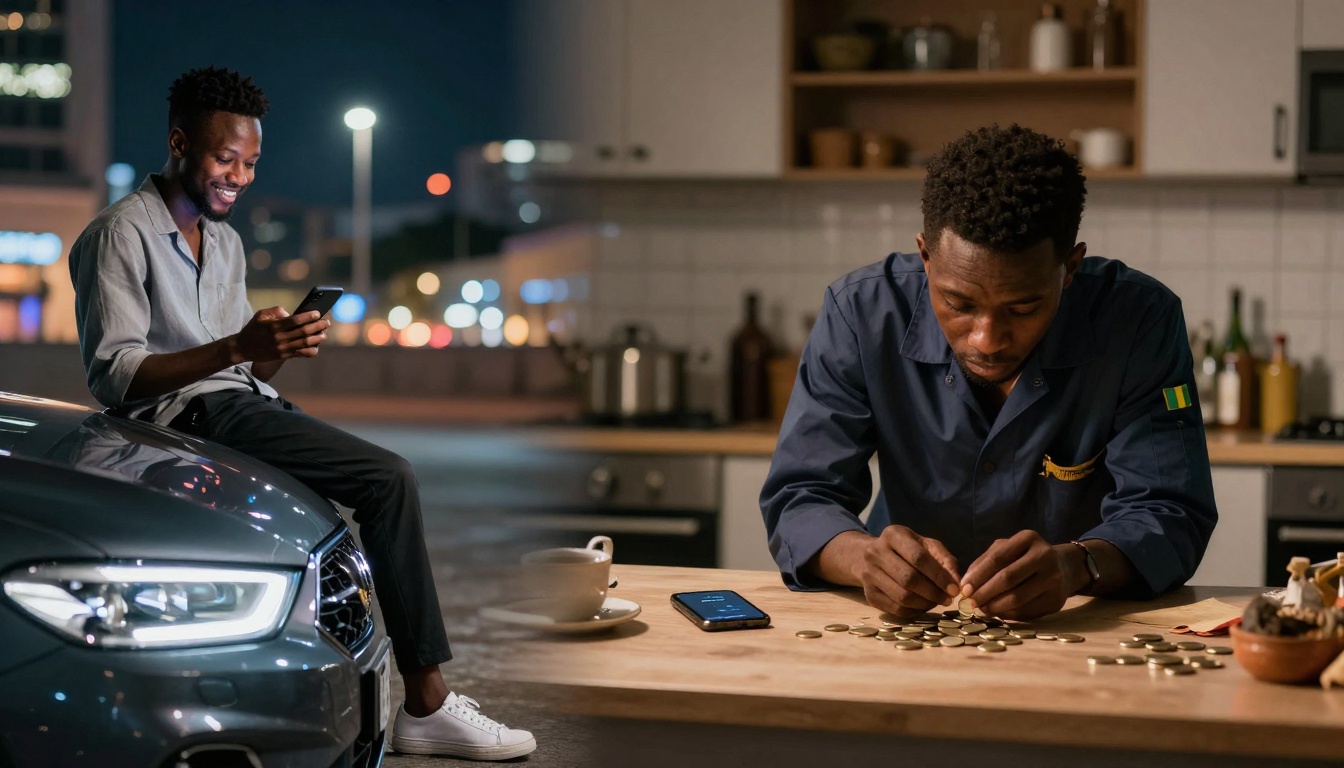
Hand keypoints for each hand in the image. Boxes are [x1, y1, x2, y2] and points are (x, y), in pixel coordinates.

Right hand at [231, 306, 330, 362]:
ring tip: (324, 334)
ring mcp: (282, 348)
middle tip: (326, 322)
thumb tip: (291, 313)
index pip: (295, 320)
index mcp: (274, 326)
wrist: (242, 348)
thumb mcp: (260, 315)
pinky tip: (316, 346)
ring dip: (317, 338)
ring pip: (305, 343)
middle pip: (304, 331)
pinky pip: (301, 354)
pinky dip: (311, 350)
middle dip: (318, 326)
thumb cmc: (253, 329)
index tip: (317, 313)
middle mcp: (279, 338)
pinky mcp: (284, 356)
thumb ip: (276, 311)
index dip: (309, 316)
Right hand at [851, 525, 961, 618]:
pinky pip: (895, 609)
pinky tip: (923, 606)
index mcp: (893, 535)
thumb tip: (956, 583)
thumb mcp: (927, 546)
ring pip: (902, 596)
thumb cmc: (907, 550)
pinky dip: (914, 611)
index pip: (918, 557)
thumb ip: (945, 561)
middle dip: (933, 592)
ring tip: (936, 602)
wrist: (872, 557)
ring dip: (925, 604)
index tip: (954, 589)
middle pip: (908, 579)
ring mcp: (869, 574)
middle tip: (947, 599)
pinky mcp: (869, 595)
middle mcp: (876, 552)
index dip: (938, 576)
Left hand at [959, 531, 1081, 620]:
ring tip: (982, 608)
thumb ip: (984, 562)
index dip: (978, 575)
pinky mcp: (1057, 600)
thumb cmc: (1025, 557)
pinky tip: (998, 612)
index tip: (963, 588)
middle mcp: (1044, 556)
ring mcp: (1054, 579)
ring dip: (994, 606)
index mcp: (1028, 538)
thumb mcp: (1006, 549)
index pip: (998, 558)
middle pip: (1007, 579)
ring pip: (1017, 598)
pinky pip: (1027, 611)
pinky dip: (1008, 614)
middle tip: (971, 602)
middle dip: (984, 593)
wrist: (1064, 567)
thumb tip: (965, 584)